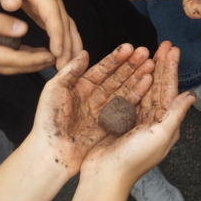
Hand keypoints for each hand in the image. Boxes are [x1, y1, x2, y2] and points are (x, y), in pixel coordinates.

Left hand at [0, 0, 79, 69]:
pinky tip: (66, 57)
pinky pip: (63, 30)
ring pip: (69, 30)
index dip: (57, 36)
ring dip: (72, 48)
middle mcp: (55, 3)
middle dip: (69, 48)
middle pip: (66, 28)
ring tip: (70, 67)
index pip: (54, 18)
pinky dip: (67, 43)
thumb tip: (11, 4)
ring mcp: (55, 8)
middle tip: (66, 69)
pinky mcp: (51, 13)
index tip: (59, 53)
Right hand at [0, 0, 56, 73]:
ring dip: (31, 63)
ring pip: (12, 66)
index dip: (37, 59)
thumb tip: (24, 30)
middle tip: (59, 59)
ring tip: (50, 57)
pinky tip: (31, 52)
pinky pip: (6, 61)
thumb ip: (2, 24)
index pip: (18, 61)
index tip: (55, 55)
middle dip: (38, 64)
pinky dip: (21, 58)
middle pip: (18, 68)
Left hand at [29, 43, 155, 174]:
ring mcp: (104, 110)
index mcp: (81, 86)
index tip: (130, 47)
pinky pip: (127, 106)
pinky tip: (148, 82)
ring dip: (138, 76)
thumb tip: (84, 52)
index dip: (116, 58)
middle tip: (146, 52)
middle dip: (132, 64)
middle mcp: (95, 96)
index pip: (102, 68)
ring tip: (151, 64)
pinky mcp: (112, 123)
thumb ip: (70, 70)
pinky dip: (138, 94)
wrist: (52, 152)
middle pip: (117, 77)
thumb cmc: (48, 120)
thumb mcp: (54, 89)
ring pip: (125, 89)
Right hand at [81, 41, 195, 190]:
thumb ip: (176, 114)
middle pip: (159, 86)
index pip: (170, 90)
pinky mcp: (121, 122)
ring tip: (149, 52)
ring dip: (148, 70)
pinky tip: (133, 72)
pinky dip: (133, 83)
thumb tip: (192, 95)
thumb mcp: (160, 135)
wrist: (105, 176)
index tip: (173, 49)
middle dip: (162, 65)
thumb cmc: (133, 159)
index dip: (171, 68)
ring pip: (145, 89)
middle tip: (164, 44)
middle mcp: (154, 121)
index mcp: (166, 124)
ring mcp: (137, 121)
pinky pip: (130, 97)